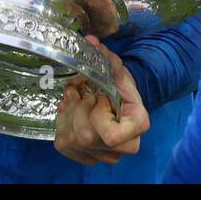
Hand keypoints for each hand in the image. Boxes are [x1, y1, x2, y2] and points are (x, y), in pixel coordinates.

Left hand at [53, 39, 148, 165]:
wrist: (120, 97)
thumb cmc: (120, 84)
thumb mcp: (115, 70)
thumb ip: (105, 58)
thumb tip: (90, 41)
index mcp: (138, 124)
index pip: (111, 136)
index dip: (99, 113)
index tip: (102, 96)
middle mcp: (126, 147)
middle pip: (85, 137)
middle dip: (79, 109)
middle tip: (84, 93)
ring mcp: (106, 156)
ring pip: (70, 141)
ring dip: (67, 114)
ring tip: (75, 97)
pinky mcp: (89, 158)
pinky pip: (62, 145)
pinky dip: (61, 124)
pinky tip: (69, 111)